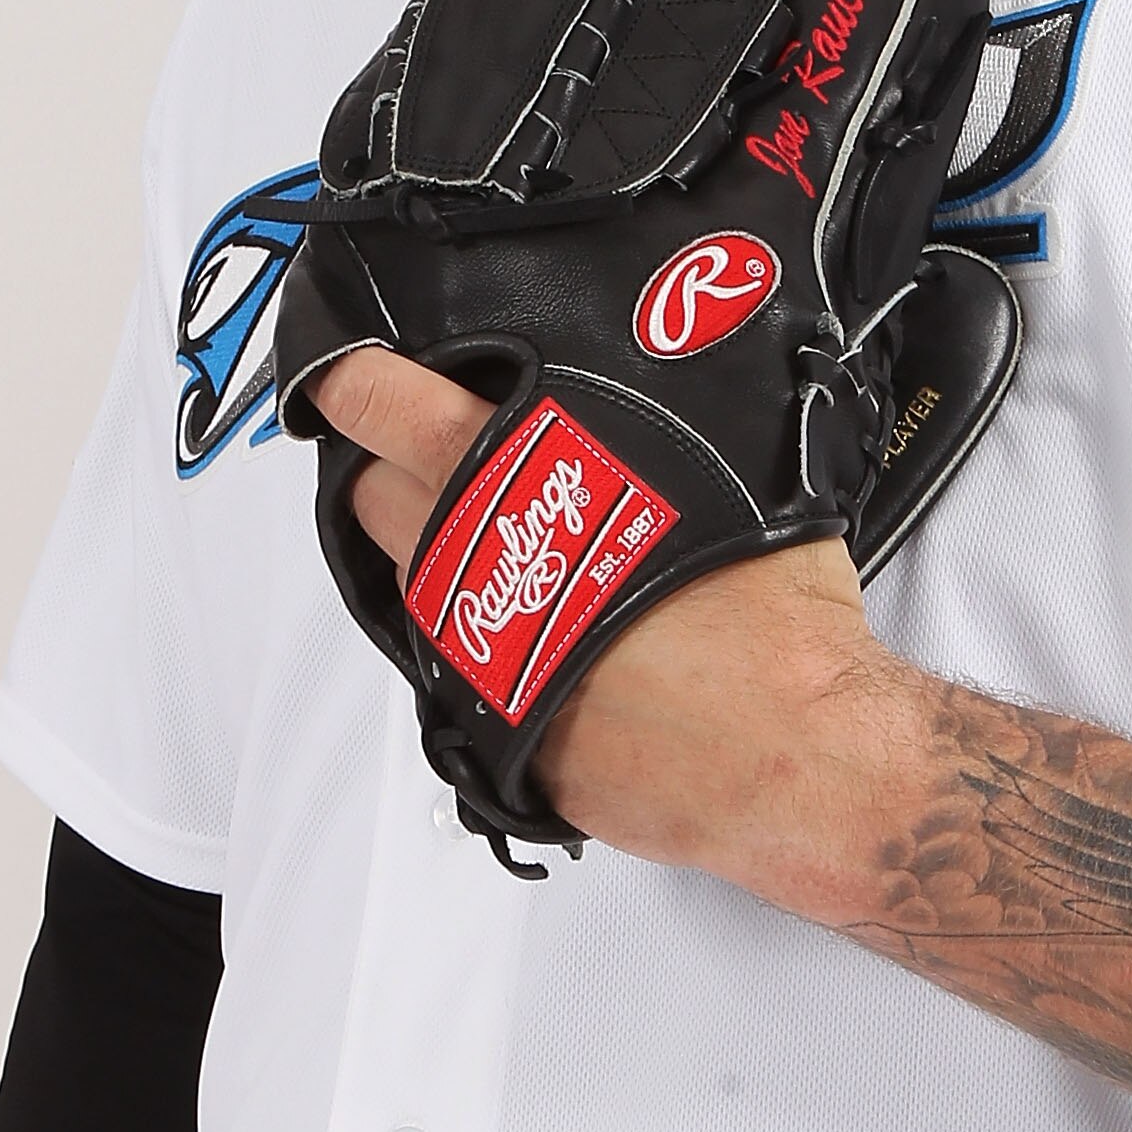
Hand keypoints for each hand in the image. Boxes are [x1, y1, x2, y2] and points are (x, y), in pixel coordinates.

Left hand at [305, 346, 893, 888]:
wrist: (787, 753)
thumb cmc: (772, 618)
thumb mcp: (729, 471)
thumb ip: (658, 432)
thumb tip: (659, 412)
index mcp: (514, 476)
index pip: (386, 407)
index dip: (355, 385)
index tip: (344, 378)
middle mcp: (473, 562)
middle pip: (375, 498)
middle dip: (391, 472)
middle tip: (436, 459)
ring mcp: (475, 649)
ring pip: (414, 585)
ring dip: (442, 560)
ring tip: (512, 548)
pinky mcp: (493, 727)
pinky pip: (461, 668)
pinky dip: (489, 642)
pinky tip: (549, 632)